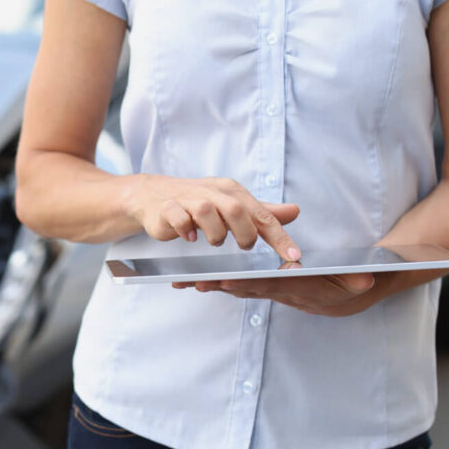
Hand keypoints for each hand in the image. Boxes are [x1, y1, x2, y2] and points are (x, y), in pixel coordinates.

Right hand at [126, 174, 301, 260]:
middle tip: (243, 246)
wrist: (154, 196)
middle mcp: (212, 192)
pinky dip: (186, 229)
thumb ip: (262, 213)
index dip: (279, 237)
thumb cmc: (198, 202)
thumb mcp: (233, 205)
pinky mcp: (168, 208)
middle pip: (236, 210)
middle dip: (244, 233)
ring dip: (214, 233)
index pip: (261, 214)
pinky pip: (179, 217)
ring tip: (213, 242)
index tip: (293, 257)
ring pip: (206, 212)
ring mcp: (188, 198)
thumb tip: (294, 211)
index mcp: (232, 192)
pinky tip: (190, 237)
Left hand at [173, 272, 378, 316]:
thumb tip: (366, 279)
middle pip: (243, 288)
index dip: (247, 282)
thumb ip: (357, 278)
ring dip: (208, 285)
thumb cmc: (348, 280)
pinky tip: (188, 280)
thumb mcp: (356, 278)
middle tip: (191, 281)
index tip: (226, 279)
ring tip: (181, 281)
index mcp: (296, 286)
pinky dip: (212, 282)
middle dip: (217, 285)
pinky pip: (233, 284)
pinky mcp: (260, 286)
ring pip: (234, 288)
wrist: (343, 296)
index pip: (268, 284)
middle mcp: (278, 291)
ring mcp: (268, 290)